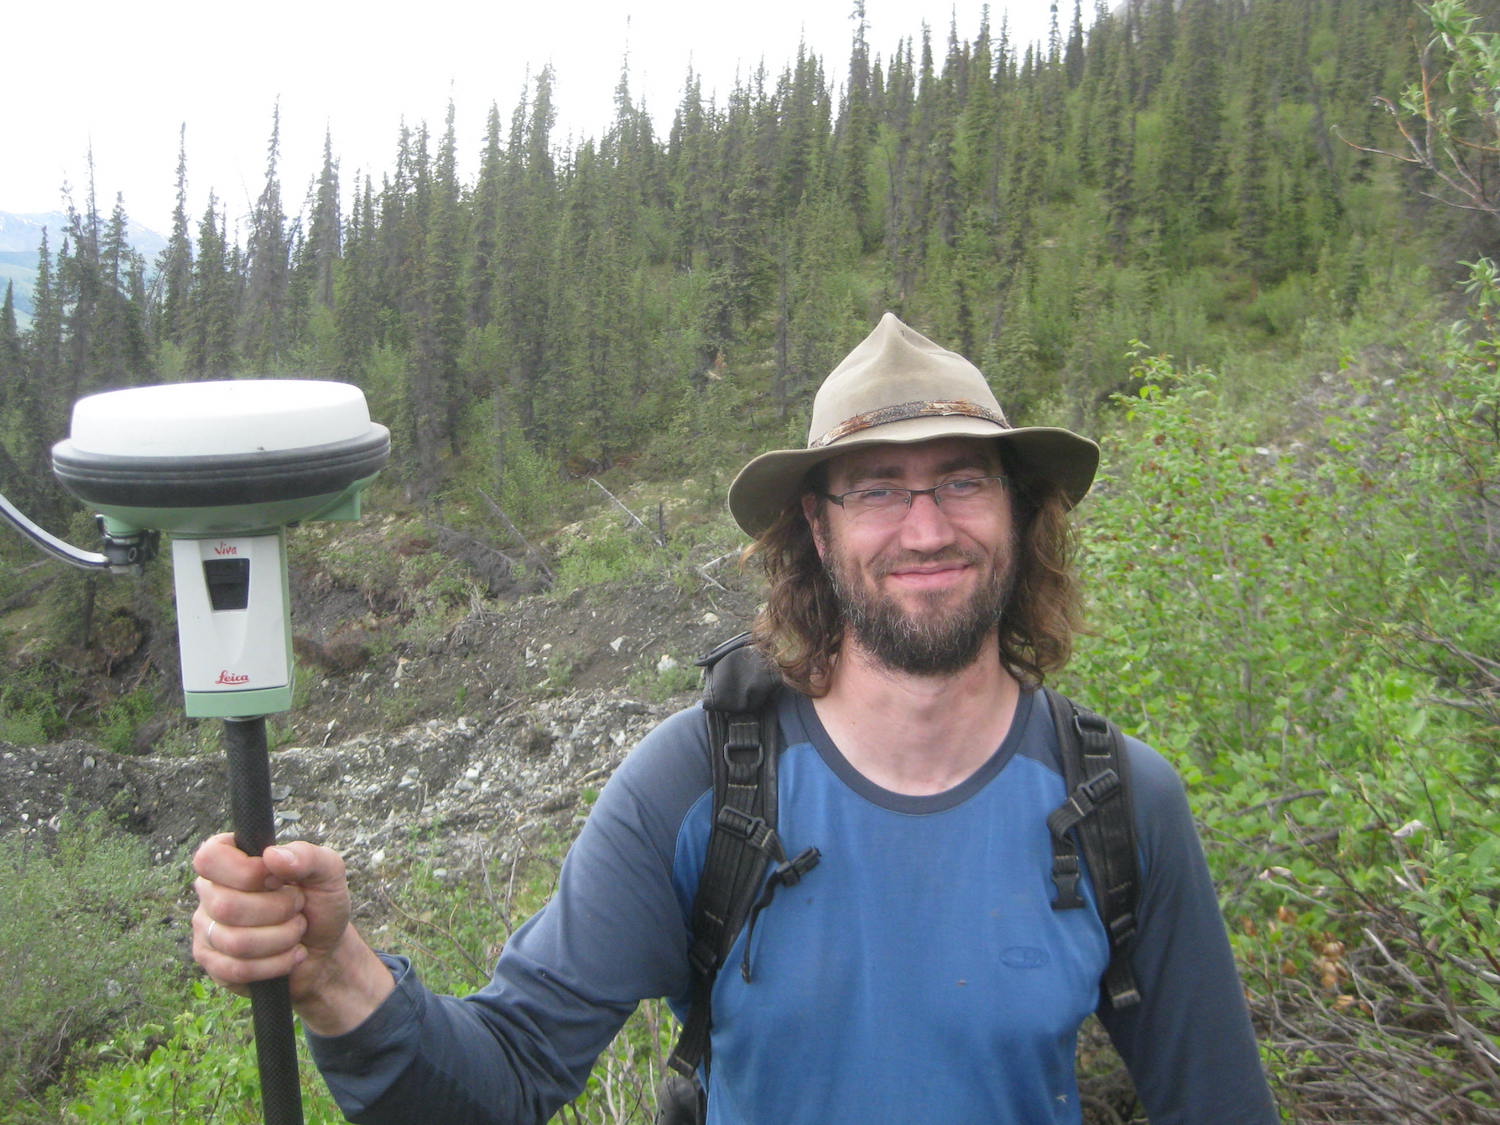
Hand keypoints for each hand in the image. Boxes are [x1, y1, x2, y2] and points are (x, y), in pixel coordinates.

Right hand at [193, 834, 391, 1033]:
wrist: (324, 950)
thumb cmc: (320, 904)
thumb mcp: (327, 872)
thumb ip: (306, 856)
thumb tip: (272, 855)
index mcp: (229, 858)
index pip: (210, 857)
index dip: (248, 872)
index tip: (279, 880)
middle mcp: (210, 892)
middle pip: (226, 906)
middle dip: (279, 910)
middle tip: (298, 907)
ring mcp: (207, 930)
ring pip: (235, 942)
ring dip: (282, 938)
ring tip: (297, 931)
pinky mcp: (214, 965)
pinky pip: (237, 969)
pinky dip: (276, 964)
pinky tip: (291, 955)